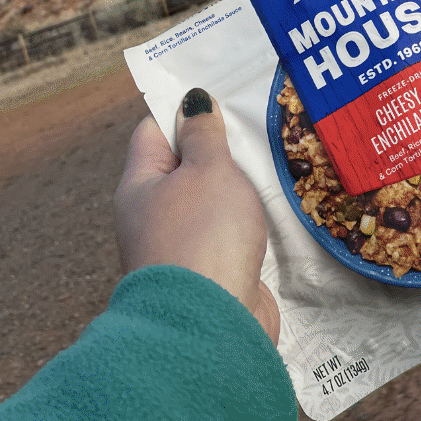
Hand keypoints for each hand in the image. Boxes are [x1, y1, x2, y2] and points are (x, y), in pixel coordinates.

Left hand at [115, 89, 279, 344]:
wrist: (211, 329)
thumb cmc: (203, 237)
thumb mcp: (207, 170)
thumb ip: (204, 135)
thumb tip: (191, 102)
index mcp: (140, 185)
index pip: (154, 131)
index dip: (183, 109)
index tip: (219, 91)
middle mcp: (154, 216)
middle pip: (187, 167)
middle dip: (222, 149)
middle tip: (260, 123)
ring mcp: (183, 248)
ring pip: (214, 203)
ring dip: (242, 188)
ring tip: (278, 161)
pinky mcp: (213, 274)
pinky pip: (232, 235)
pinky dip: (252, 222)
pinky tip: (279, 210)